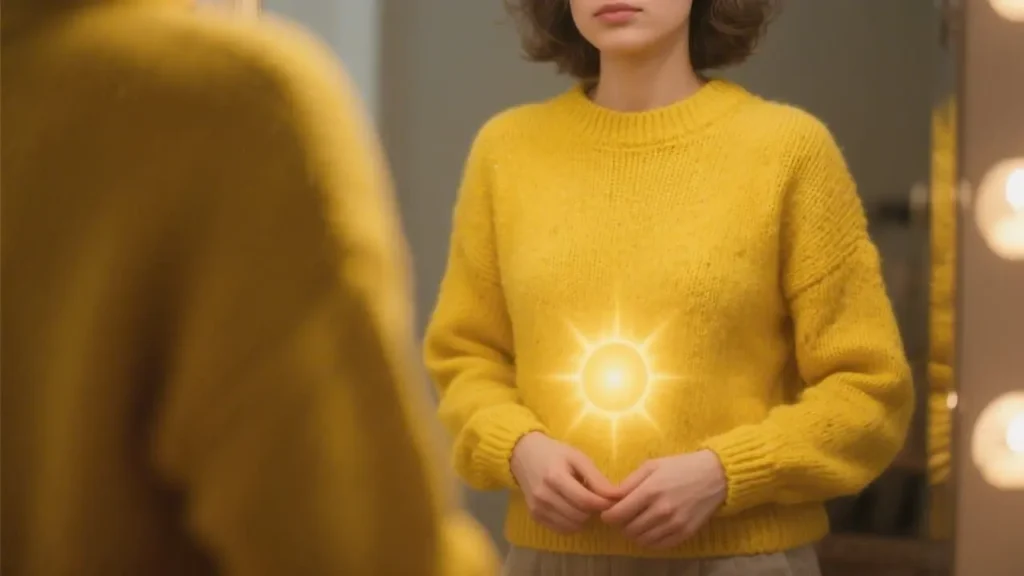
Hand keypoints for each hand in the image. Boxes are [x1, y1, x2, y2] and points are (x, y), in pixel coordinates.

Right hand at [511, 432, 617, 532]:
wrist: (524, 455)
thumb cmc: (555, 453)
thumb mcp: (577, 458)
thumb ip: (597, 478)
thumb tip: (616, 496)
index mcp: (555, 477)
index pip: (586, 501)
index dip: (603, 504)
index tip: (611, 499)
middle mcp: (544, 496)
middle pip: (580, 516)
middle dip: (593, 510)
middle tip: (595, 498)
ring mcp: (537, 508)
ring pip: (572, 526)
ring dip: (583, 518)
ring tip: (582, 503)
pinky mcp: (534, 516)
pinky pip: (561, 530)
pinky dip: (572, 523)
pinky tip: (571, 509)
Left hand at [602, 450, 726, 548]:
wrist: (715, 475)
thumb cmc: (680, 466)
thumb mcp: (651, 466)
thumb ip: (629, 482)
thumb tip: (611, 498)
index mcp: (650, 491)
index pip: (618, 514)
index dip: (608, 516)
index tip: (608, 513)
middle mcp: (661, 510)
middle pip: (628, 529)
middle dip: (621, 524)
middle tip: (624, 517)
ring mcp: (674, 524)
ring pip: (642, 540)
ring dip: (635, 533)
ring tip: (637, 522)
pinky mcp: (685, 533)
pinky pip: (659, 545)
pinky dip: (650, 540)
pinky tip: (651, 529)